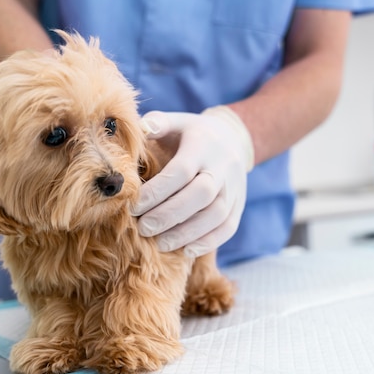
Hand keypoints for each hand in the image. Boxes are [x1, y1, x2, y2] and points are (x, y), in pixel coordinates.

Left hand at [132, 106, 253, 256]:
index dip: (157, 191)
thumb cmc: (191, 134)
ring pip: (216, 215)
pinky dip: (208, 242)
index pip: (181, 171)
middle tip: (144, 229)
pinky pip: (228, 228)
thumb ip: (156, 124)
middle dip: (170, 215)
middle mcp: (223, 167)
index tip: (134, 207)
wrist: (232, 139)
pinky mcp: (240, 205)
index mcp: (203, 145)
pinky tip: (186, 251)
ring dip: (187, 233)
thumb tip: (140, 129)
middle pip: (201, 195)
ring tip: (160, 244)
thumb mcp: (176, 122)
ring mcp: (235, 188)